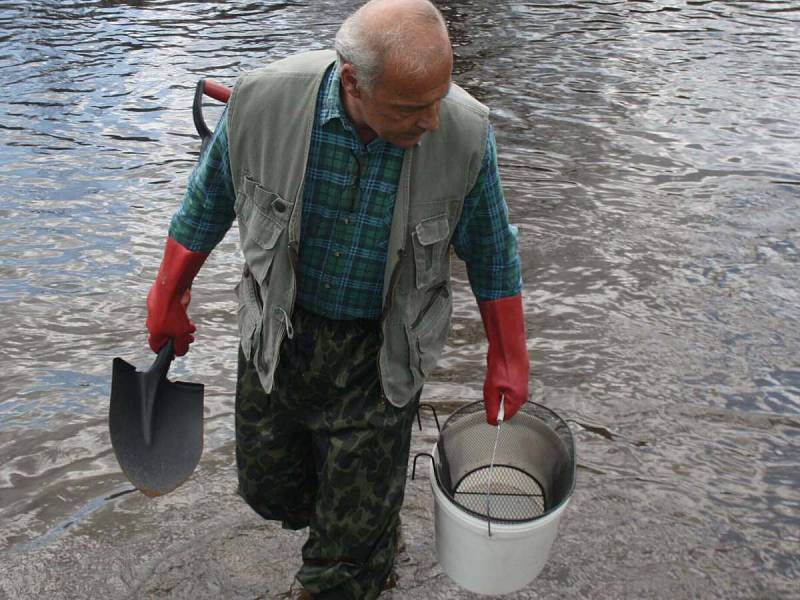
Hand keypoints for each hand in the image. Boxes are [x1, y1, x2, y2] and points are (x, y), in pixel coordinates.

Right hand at [145, 237, 208, 355]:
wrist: (171, 288)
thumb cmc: (173, 311)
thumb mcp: (180, 334)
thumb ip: (180, 345)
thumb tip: (179, 353)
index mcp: (154, 332)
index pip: (157, 347)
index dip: (167, 352)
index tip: (175, 352)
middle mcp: (153, 323)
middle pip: (166, 335)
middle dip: (179, 338)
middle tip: (189, 338)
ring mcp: (157, 313)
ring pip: (170, 324)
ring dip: (181, 328)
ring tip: (191, 328)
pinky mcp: (164, 304)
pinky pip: (172, 314)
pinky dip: (180, 317)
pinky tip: (188, 317)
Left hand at [479, 295, 529, 424]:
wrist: (509, 346)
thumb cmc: (502, 365)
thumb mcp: (491, 390)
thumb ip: (491, 408)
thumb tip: (492, 422)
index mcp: (517, 401)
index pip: (504, 418)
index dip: (493, 413)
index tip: (487, 402)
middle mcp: (522, 397)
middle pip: (505, 408)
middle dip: (495, 401)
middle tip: (491, 387)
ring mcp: (522, 388)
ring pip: (505, 398)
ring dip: (497, 392)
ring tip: (495, 379)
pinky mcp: (520, 381)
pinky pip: (507, 389)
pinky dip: (500, 384)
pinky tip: (499, 374)